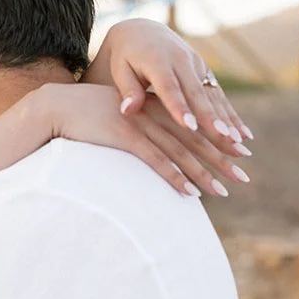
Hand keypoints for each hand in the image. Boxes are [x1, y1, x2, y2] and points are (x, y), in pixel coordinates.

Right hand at [32, 82, 250, 199]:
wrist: (54, 108)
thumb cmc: (82, 118)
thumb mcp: (116, 120)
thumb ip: (136, 130)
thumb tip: (151, 146)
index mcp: (153, 107)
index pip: (192, 125)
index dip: (216, 139)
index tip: (236, 153)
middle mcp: (152, 113)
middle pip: (194, 138)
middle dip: (221, 157)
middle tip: (243, 173)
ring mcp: (140, 125)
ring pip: (180, 151)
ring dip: (204, 172)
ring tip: (224, 189)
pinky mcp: (125, 137)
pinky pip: (156, 160)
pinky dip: (175, 177)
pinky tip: (190, 192)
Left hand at [87, 19, 253, 154]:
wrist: (143, 32)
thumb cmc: (126, 58)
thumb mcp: (120, 69)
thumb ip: (127, 90)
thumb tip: (128, 111)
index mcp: (158, 60)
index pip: (170, 87)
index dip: (180, 107)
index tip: (189, 127)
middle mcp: (182, 60)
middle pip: (197, 93)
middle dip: (211, 117)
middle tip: (224, 138)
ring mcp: (197, 65)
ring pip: (213, 96)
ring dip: (227, 120)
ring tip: (238, 142)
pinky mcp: (206, 72)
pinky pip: (219, 96)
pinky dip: (231, 116)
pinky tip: (244, 135)